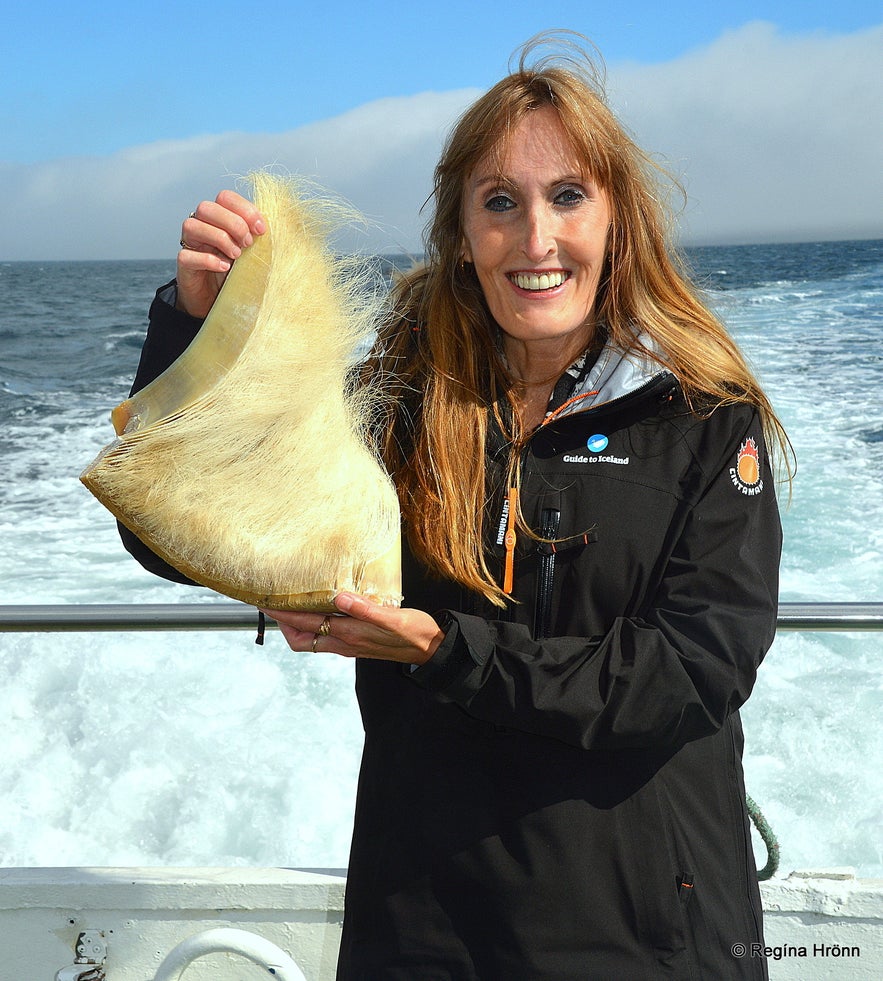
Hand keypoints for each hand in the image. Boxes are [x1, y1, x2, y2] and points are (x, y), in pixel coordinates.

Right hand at [177, 190, 265, 318]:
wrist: (220, 301)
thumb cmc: (238, 273)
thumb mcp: (253, 253)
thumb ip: (259, 238)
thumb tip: (281, 228)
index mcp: (219, 218)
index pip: (225, 197)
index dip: (244, 209)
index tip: (261, 230)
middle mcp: (201, 226)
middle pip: (207, 207)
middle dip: (232, 223)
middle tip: (248, 244)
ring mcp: (190, 244)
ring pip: (192, 225)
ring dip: (219, 238)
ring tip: (237, 255)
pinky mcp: (184, 265)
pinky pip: (187, 255)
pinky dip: (208, 259)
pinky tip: (224, 267)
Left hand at [262, 593, 445, 665]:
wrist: (430, 649)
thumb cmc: (414, 633)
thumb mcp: (392, 618)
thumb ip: (365, 609)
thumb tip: (338, 598)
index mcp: (349, 634)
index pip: (306, 623)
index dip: (283, 613)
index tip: (266, 601)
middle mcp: (344, 642)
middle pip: (301, 638)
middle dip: (283, 623)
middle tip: (272, 603)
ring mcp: (349, 645)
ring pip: (311, 639)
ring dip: (296, 625)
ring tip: (290, 606)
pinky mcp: (356, 643)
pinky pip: (325, 637)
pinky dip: (313, 625)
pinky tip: (319, 611)